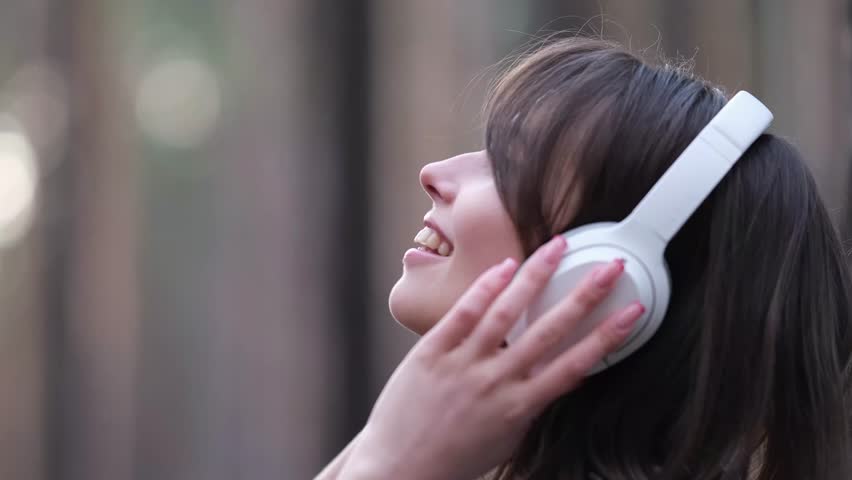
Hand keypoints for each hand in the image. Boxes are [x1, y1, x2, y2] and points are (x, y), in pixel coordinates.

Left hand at [339, 236, 643, 479]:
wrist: (399, 467)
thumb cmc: (453, 457)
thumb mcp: (507, 437)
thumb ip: (531, 404)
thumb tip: (557, 376)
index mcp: (520, 406)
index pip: (576, 364)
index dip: (608, 335)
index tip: (632, 311)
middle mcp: (496, 381)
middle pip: (550, 329)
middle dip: (585, 294)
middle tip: (609, 267)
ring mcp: (463, 363)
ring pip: (507, 310)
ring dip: (536, 275)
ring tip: (556, 248)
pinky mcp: (431, 351)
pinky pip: (464, 312)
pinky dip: (486, 286)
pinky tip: (505, 266)